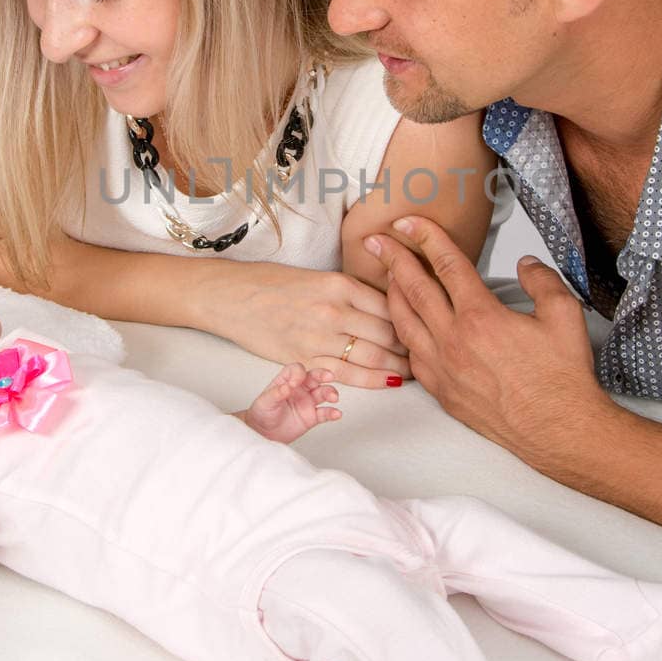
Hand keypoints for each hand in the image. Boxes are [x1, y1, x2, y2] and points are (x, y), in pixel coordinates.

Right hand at [207, 261, 412, 388]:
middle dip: (412, 345)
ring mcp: (318, 337)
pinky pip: (348, 375)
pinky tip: (391, 383)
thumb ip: (351, 292)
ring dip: (399, 366)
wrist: (231, 297)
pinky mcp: (304, 359)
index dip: (413, 317)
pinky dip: (374, 381)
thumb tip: (387, 305)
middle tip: (430, 351)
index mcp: (339, 284)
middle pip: (388, 331)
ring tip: (416, 370)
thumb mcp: (318, 277)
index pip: (390, 303)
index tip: (427, 325)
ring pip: (373, 355)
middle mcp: (333, 310)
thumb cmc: (272, 283)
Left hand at [240, 363, 341, 443]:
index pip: (296, 370)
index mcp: (287, 380)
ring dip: (330, 392)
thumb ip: (276, 393)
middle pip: (315, 377)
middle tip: (329, 376)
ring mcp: (307, 402)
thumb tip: (286, 387)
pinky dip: (332, 413)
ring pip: (323, 393)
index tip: (296, 383)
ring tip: (333, 397)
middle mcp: (300, 389)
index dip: (298, 374)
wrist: (263, 433)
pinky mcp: (312, 417)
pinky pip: (325, 413)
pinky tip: (336, 413)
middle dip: (323, 375)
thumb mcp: (265, 402)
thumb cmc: (262, 413)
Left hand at [363, 216, 606, 459]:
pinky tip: (405, 326)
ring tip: (386, 277)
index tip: (410, 222)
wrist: (558, 429)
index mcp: (481, 316)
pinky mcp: (443, 391)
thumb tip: (526, 264)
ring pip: (404, 323)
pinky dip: (404, 335)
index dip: (425, 237)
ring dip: (391, 294)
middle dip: (392, 258)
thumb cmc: (562, 378)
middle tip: (377, 240)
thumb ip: (542, 281)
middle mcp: (454, 340)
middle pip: (413, 288)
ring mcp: (444, 368)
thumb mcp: (565, 314)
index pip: (446, 263)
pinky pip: (412, 357)